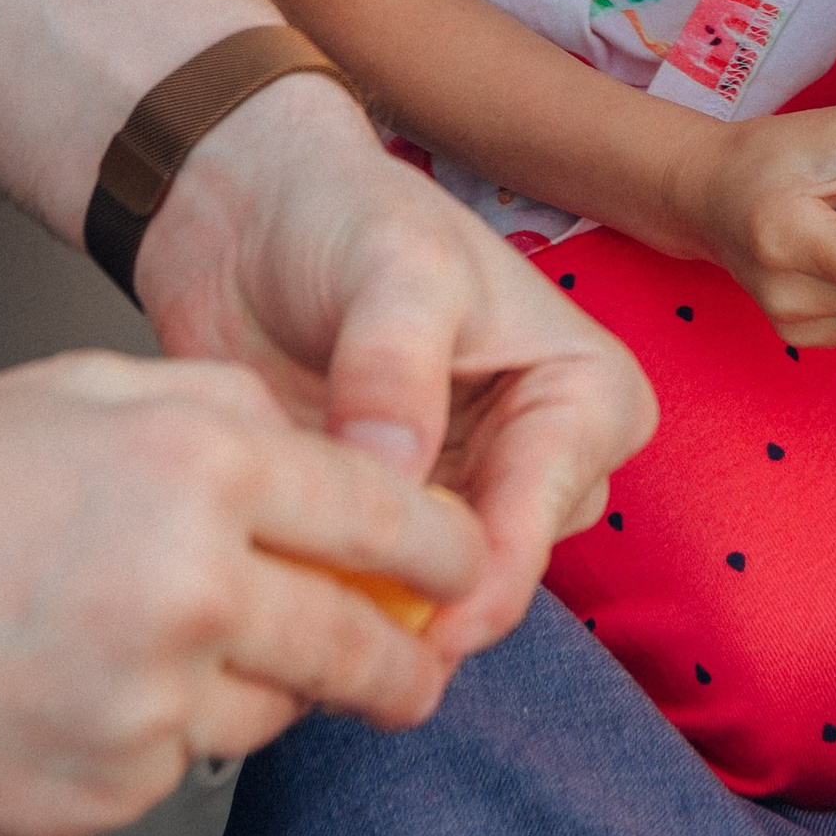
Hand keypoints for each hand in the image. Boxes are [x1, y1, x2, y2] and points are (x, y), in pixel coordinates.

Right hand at [0, 358, 506, 835]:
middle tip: (419, 666)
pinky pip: (184, 764)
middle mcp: (194, 581)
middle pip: (361, 637)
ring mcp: (150, 699)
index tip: (468, 570)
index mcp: (202, 460)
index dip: (444, 549)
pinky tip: (87, 698)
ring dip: (266, 689)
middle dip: (404, 657)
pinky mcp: (105, 792)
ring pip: (279, 707)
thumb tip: (335, 463)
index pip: (384, 514)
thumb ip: (226, 419)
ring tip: (185, 655)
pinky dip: (165, 737)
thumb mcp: (90, 392)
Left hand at [132, 70, 653, 645]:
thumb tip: (399, 478)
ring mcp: (467, 492)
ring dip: (378, 601)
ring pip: (440, 590)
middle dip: (432, 599)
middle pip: (504, 566)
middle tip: (351, 627)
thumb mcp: (390, 263)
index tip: (427, 627)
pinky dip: (334, 593)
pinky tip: (280, 583)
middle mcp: (543, 454)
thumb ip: (397, 364)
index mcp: (587, 389)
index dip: (491, 575)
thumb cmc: (345, 209)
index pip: (550, 509)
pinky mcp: (393, 518)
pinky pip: (378, 586)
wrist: (248, 211)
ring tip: (305, 598)